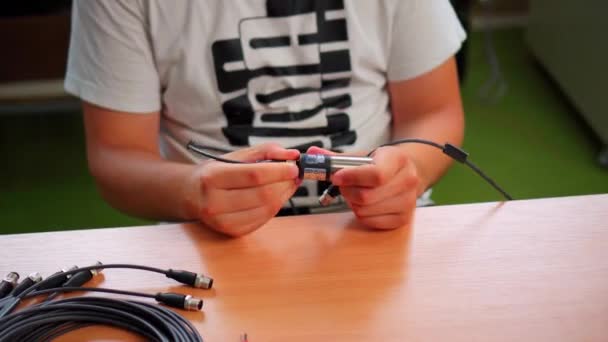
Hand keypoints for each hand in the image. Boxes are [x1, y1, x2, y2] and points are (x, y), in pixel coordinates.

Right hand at [184, 143, 299, 235]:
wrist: (191, 195)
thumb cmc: (215, 173)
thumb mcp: (234, 156)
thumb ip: (264, 151)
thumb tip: (292, 154)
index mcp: (213, 178)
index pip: (254, 175)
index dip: (279, 171)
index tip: (293, 166)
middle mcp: (214, 202)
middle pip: (263, 194)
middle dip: (285, 184)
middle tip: (294, 175)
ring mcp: (223, 221)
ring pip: (267, 209)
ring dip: (284, 195)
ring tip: (287, 184)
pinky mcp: (232, 232)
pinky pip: (263, 219)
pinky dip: (275, 207)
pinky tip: (276, 196)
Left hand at [307, 145, 419, 228]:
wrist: (406, 173)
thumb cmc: (379, 164)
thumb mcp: (363, 156)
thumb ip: (336, 157)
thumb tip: (312, 152)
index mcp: (399, 159)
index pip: (375, 174)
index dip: (352, 178)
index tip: (337, 177)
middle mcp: (408, 181)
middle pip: (367, 196)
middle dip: (348, 192)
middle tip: (344, 186)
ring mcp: (408, 202)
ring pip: (366, 210)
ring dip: (353, 203)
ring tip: (356, 194)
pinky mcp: (403, 218)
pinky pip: (371, 221)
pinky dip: (361, 214)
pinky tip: (365, 204)